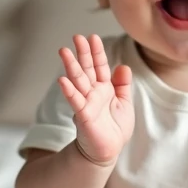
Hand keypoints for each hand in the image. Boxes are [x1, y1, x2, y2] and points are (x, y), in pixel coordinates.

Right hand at [57, 34, 133, 165]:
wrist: (108, 150)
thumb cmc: (115, 128)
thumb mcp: (124, 103)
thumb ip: (122, 85)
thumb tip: (123, 66)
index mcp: (104, 88)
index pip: (99, 66)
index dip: (96, 52)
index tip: (92, 37)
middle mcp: (93, 92)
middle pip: (86, 69)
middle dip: (82, 53)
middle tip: (76, 37)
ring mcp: (86, 102)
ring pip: (78, 81)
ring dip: (70, 66)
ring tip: (63, 51)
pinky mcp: (83, 115)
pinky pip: (75, 101)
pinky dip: (69, 91)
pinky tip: (62, 80)